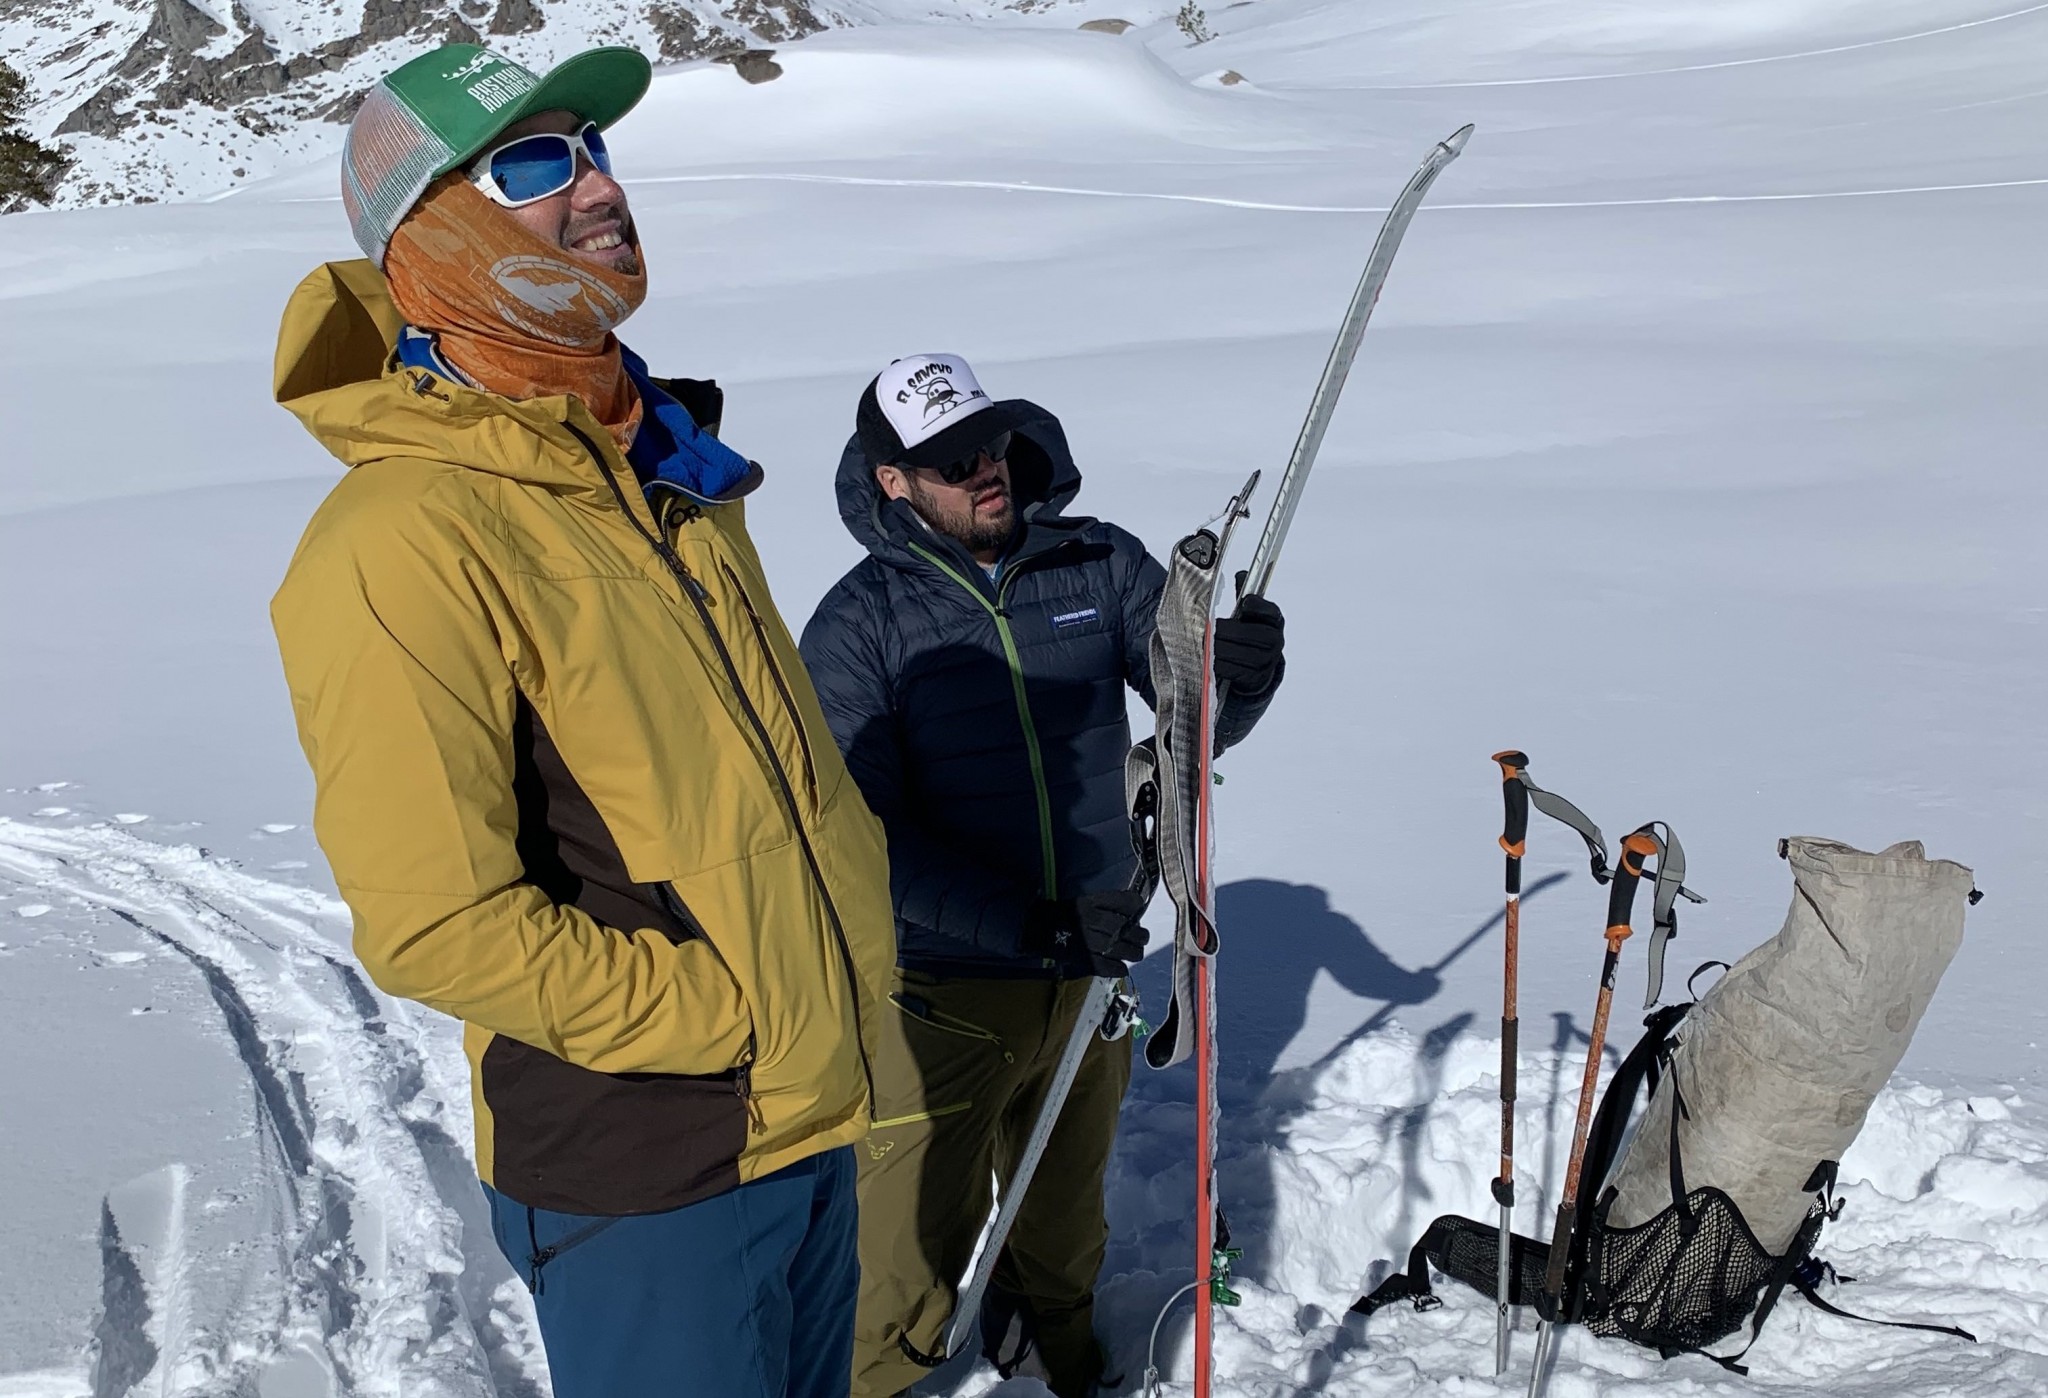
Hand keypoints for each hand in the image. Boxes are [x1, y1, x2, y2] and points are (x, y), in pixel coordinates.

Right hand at [1023, 887, 1150, 975]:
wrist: (1033, 929)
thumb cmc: (1059, 913)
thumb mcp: (1080, 900)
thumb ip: (1104, 903)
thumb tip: (1133, 909)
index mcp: (1088, 903)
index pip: (1120, 902)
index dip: (1134, 905)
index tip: (1139, 907)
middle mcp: (1089, 922)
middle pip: (1123, 928)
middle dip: (1138, 934)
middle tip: (1143, 937)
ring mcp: (1087, 942)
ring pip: (1119, 948)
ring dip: (1133, 952)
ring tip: (1137, 953)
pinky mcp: (1082, 960)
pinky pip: (1106, 967)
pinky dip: (1118, 969)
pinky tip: (1123, 968)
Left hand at [1213, 595, 1283, 692]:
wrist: (1256, 671)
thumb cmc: (1248, 636)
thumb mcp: (1249, 615)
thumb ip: (1244, 596)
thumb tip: (1241, 574)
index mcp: (1274, 621)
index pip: (1270, 611)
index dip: (1258, 606)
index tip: (1245, 603)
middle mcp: (1275, 641)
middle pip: (1250, 634)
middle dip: (1227, 631)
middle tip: (1210, 628)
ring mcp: (1266, 661)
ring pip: (1239, 654)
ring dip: (1218, 649)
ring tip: (1204, 643)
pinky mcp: (1255, 678)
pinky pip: (1234, 671)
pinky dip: (1218, 665)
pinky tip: (1208, 660)